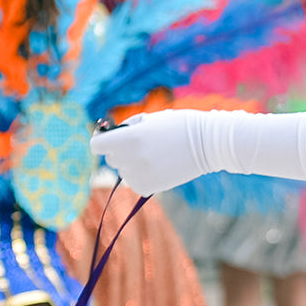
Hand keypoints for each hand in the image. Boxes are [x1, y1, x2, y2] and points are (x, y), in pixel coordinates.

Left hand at [89, 108, 305, 194]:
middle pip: (110, 159)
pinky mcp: (151, 187)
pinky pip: (135, 184)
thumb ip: (126, 128)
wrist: (209, 144)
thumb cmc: (179, 126)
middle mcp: (132, 158)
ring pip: (123, 172)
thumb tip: (109, 138)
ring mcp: (141, 174)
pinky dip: (142, 177)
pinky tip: (157, 167)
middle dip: (120, 151)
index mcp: (130, 137)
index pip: (96, 145)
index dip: (102, 141)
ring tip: (153, 156)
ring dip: (131, 165)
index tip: (109, 139)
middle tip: (141, 145)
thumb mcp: (150, 119)